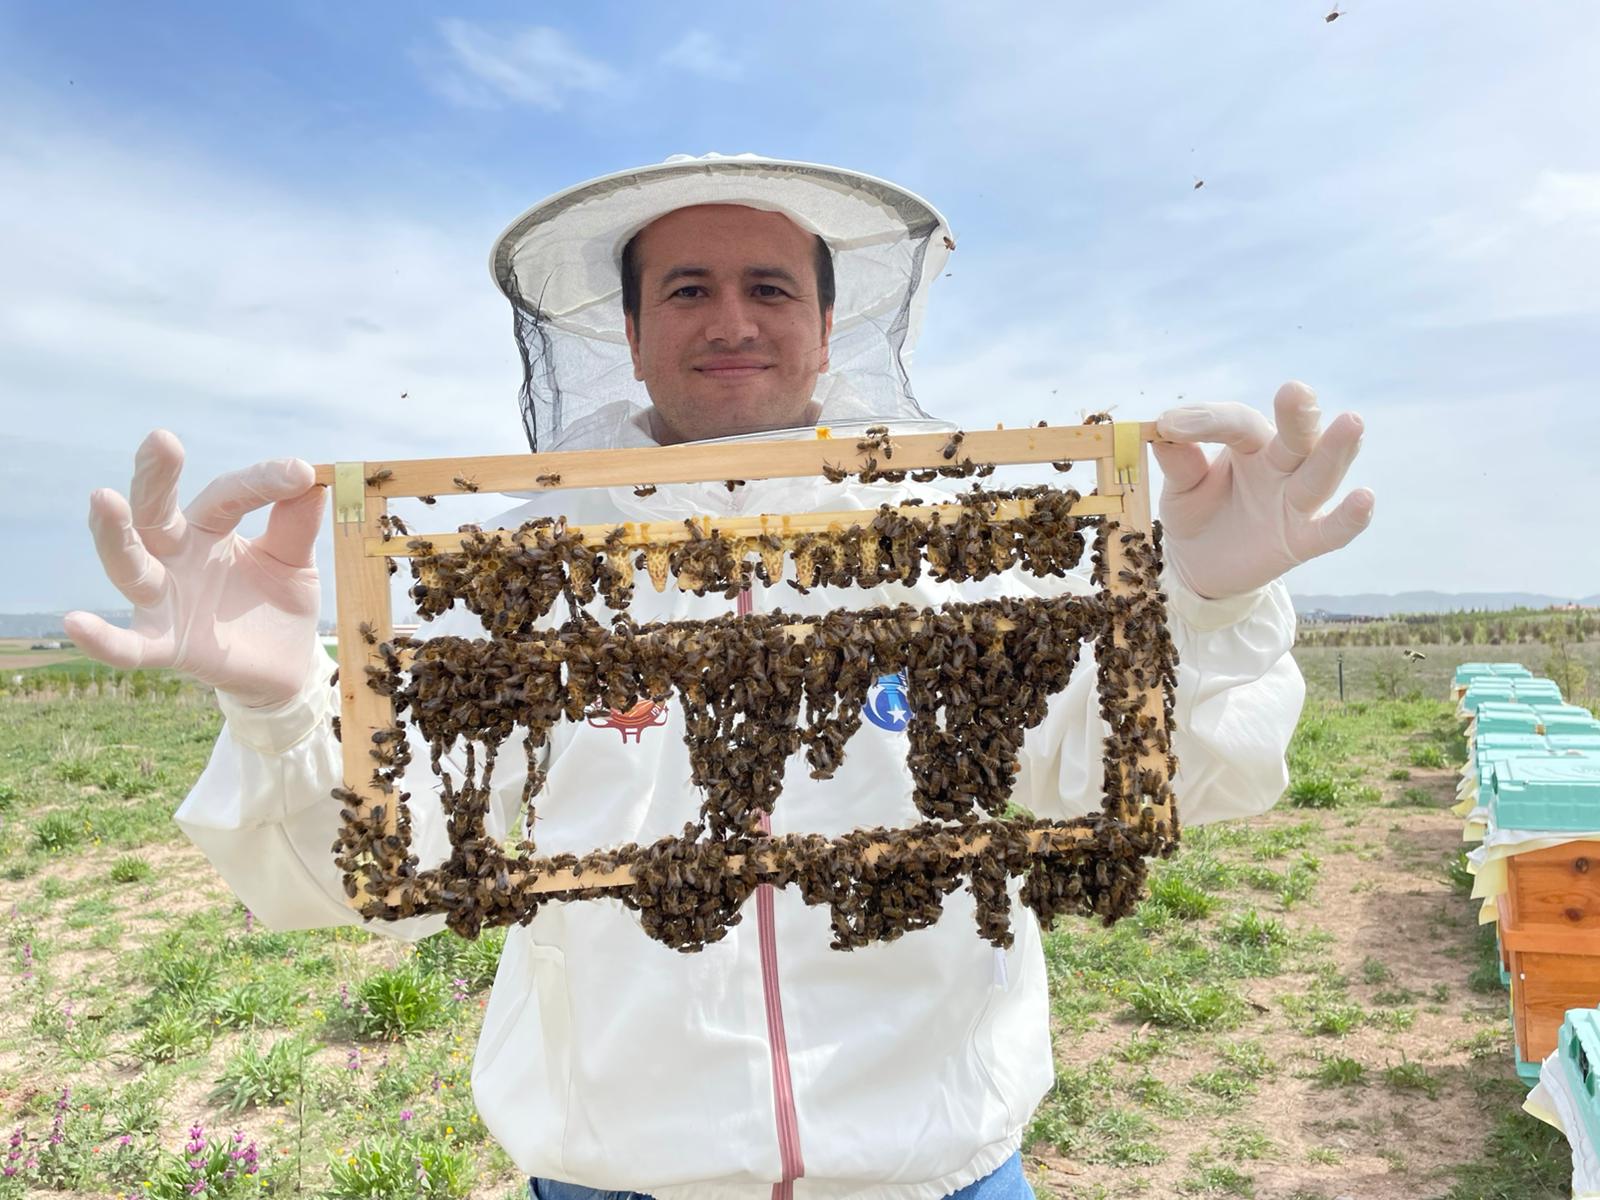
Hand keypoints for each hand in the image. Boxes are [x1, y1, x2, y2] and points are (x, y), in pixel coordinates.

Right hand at [64, 430, 325, 707]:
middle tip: (161, 439)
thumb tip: (313, 481)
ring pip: (131, 564)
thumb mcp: (294, 561)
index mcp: (210, 529)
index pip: (228, 496)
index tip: (300, 472)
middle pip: (156, 512)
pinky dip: (101, 639)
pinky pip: (128, 646)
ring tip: (103, 498)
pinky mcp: (164, 644)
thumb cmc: (279, 602)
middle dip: (156, 477)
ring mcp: (165, 599)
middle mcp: (177, 556)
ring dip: (115, 535)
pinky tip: (75, 622)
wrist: (284, 666)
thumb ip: (297, 527)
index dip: (262, 482)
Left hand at [1152, 382, 1373, 599]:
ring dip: (1335, 451)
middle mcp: (1279, 466)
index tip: (1168, 424)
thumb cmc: (1197, 513)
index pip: (1237, 423)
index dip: (1206, 421)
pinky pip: (1332, 530)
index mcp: (1248, 445)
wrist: (1201, 567)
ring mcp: (1295, 502)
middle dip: (1297, 415)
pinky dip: (1350, 517)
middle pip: (1296, 437)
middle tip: (1296, 391)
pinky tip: (1364, 498)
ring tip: (1352, 422)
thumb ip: (1180, 465)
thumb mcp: (1181, 489)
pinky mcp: (1303, 540)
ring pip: (1320, 474)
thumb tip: (1162, 433)